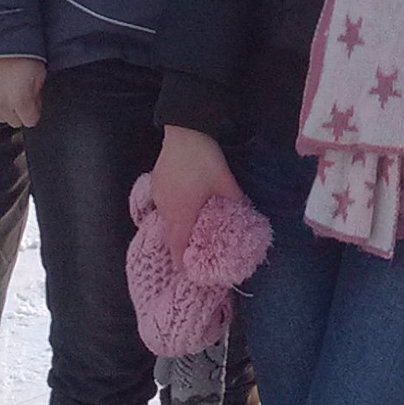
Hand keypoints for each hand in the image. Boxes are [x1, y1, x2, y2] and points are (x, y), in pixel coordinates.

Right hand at [0, 57, 45, 127]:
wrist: (0, 38)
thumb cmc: (22, 53)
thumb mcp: (40, 75)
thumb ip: (36, 96)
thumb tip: (33, 104)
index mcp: (19, 99)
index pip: (29, 121)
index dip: (34, 111)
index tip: (33, 103)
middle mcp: (0, 102)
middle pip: (13, 121)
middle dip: (19, 111)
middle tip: (21, 93)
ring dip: (4, 106)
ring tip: (8, 88)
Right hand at [151, 125, 243, 263]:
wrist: (185, 131)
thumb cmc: (205, 160)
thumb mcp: (226, 183)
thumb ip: (236, 201)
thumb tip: (247, 213)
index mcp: (181, 214)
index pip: (177, 246)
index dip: (181, 262)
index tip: (186, 273)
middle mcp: (165, 208)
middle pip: (169, 235)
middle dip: (177, 247)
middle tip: (189, 255)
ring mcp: (158, 194)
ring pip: (164, 219)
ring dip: (174, 228)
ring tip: (186, 231)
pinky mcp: (156, 181)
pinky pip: (162, 204)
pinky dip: (171, 210)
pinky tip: (182, 205)